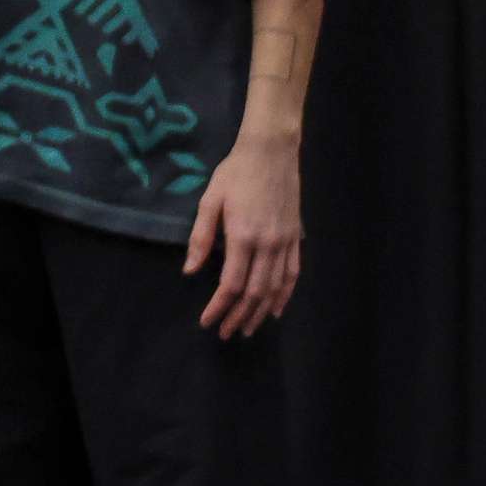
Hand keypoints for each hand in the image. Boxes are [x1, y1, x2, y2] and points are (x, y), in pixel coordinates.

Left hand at [185, 135, 302, 337]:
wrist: (272, 152)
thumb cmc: (235, 173)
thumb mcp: (210, 201)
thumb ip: (201, 237)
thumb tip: (190, 271)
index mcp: (243, 236)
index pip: (231, 284)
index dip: (219, 307)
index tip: (207, 322)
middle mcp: (267, 244)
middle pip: (254, 292)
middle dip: (239, 316)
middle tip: (226, 333)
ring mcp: (285, 242)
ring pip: (275, 288)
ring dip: (260, 312)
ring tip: (247, 329)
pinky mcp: (295, 237)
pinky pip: (293, 273)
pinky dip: (285, 295)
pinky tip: (276, 309)